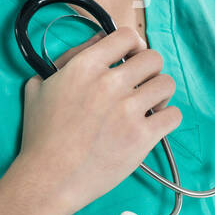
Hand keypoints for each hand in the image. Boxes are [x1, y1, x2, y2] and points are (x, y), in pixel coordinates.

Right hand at [18, 26, 181, 214]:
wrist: (48, 178)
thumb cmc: (40, 134)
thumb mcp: (40, 85)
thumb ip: (69, 58)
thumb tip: (98, 40)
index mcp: (85, 67)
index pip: (126, 35)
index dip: (132, 45)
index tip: (130, 57)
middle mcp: (110, 83)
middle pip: (153, 58)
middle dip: (148, 69)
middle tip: (140, 84)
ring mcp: (128, 111)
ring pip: (167, 84)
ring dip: (160, 93)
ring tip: (149, 105)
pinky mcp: (142, 137)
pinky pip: (174, 115)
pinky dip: (167, 118)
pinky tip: (154, 124)